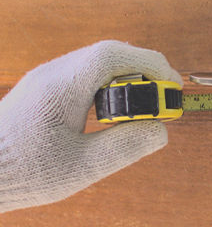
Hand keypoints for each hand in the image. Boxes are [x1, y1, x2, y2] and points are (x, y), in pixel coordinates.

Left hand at [0, 40, 181, 212]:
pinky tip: (117, 111)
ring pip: (99, 62)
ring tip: (146, 107)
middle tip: (165, 98)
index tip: (173, 87)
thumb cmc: (24, 172)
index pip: (112, 56)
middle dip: (145, 70)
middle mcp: (53, 74)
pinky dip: (111, 85)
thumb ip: (125, 147)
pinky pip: (87, 74)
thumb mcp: (82, 168)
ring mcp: (47, 79)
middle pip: (109, 54)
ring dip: (129, 78)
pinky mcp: (46, 89)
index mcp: (61, 88)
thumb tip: (161, 130)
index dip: (150, 64)